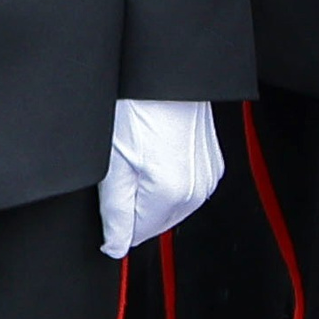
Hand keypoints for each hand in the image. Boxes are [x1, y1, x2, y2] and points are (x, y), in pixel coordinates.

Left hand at [98, 99, 222, 260]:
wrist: (162, 72)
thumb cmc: (137, 104)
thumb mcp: (112, 163)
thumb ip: (113, 212)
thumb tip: (115, 246)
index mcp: (173, 194)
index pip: (135, 235)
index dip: (114, 216)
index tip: (107, 189)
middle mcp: (198, 189)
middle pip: (153, 220)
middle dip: (133, 202)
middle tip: (121, 165)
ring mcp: (208, 174)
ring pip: (168, 203)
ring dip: (149, 188)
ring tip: (138, 151)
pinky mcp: (211, 160)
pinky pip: (183, 183)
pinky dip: (165, 173)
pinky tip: (153, 147)